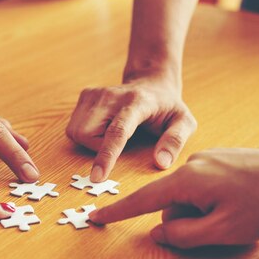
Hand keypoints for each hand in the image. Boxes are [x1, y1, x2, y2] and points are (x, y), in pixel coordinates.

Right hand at [66, 76, 196, 181]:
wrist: (151, 81)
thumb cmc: (167, 107)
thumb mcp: (184, 122)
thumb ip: (175, 141)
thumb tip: (161, 163)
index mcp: (137, 103)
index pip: (117, 131)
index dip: (106, 155)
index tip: (97, 177)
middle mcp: (112, 95)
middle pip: (88, 134)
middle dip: (98, 148)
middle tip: (120, 143)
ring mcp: (96, 93)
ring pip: (77, 132)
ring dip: (92, 141)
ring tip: (112, 134)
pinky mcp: (85, 95)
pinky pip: (75, 127)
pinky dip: (86, 133)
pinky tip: (104, 126)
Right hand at [90, 148, 258, 248]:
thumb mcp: (221, 231)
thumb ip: (183, 234)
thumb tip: (159, 231)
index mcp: (188, 180)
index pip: (143, 200)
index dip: (118, 212)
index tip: (96, 217)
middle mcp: (194, 163)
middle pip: (172, 202)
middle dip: (187, 221)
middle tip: (223, 226)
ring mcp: (211, 159)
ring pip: (191, 195)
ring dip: (204, 212)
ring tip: (240, 213)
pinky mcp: (225, 159)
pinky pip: (207, 185)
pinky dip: (216, 200)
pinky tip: (244, 202)